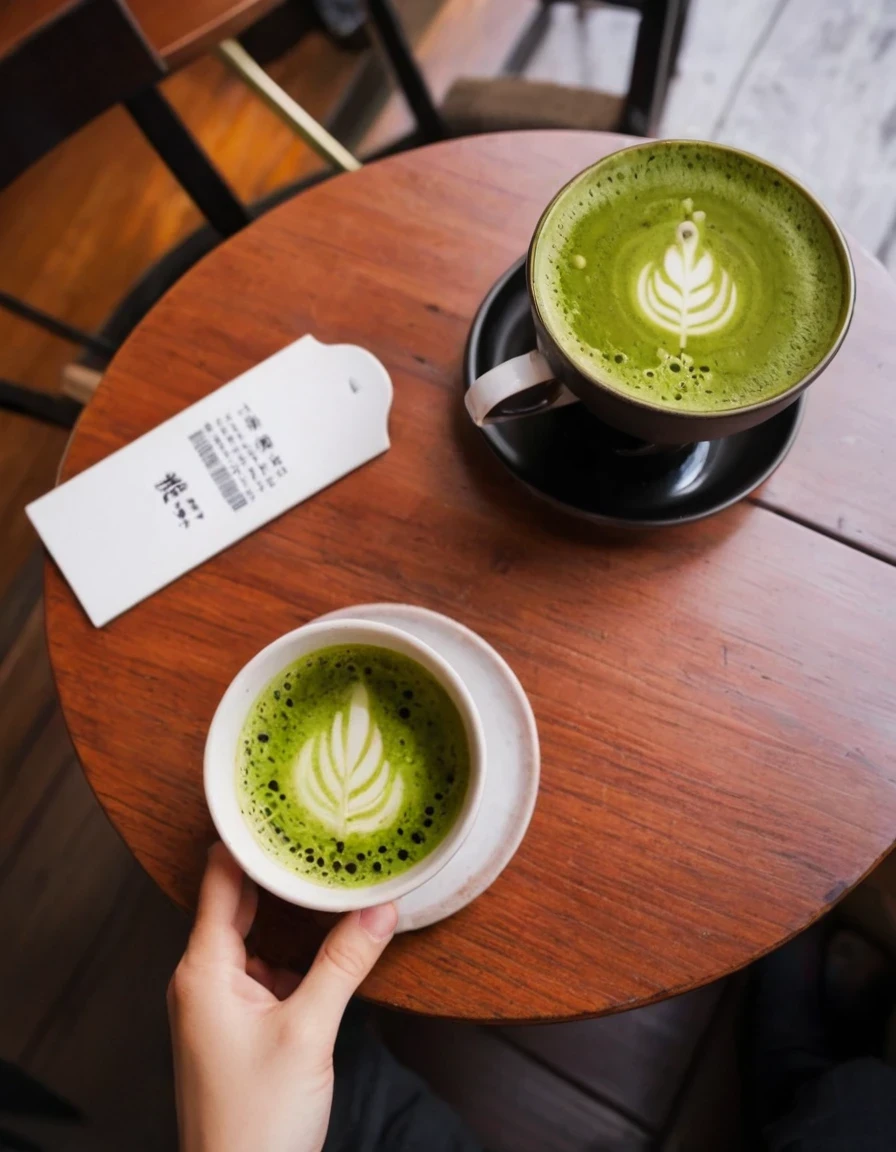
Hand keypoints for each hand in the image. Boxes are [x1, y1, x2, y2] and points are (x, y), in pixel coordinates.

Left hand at [168, 843, 397, 1151]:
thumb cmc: (256, 1124)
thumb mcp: (309, 1032)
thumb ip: (344, 964)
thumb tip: (380, 909)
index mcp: (203, 970)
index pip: (219, 880)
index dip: (246, 839)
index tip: (274, 799)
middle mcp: (202, 980)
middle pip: (237, 902)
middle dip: (276, 868)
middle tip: (313, 824)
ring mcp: (218, 1005)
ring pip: (254, 936)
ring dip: (287, 910)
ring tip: (326, 871)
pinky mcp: (237, 1027)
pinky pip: (264, 968)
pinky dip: (293, 949)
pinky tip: (326, 936)